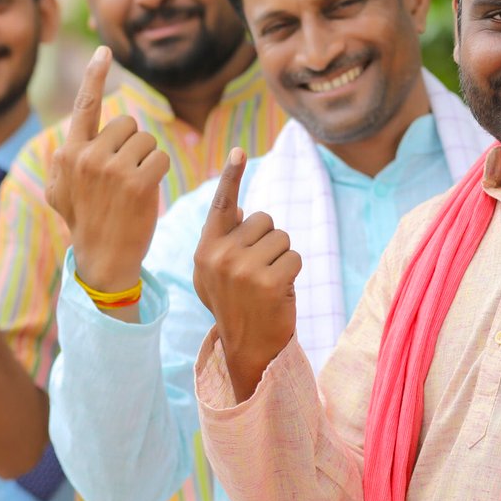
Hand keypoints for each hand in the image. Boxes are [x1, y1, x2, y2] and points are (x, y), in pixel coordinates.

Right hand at [46, 46, 169, 292]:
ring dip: (147, 159)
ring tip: (132, 186)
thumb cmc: (86, 222)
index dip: (94, 75)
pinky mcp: (136, 183)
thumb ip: (66, 160)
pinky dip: (159, 172)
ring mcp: (111, 169)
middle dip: (132, 144)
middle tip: (123, 175)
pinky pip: (160, 158)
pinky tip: (146, 192)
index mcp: (68, 152)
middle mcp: (86, 156)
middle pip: (127, 124)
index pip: (84, 105)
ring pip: (146, 141)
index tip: (104, 50)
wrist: (103, 259)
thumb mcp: (61, 190)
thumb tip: (68, 139)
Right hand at [192, 149, 300, 401]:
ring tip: (269, 283)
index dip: (231, 176)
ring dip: (282, 258)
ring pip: (282, 238)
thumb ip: (222, 241)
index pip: (222, 205)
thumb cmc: (235, 306)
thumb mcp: (215, 274)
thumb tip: (240, 205)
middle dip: (269, 242)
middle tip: (259, 272)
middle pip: (263, 220)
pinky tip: (280, 292)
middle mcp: (220, 255)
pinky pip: (294, 257)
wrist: (248, 348)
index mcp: (205, 249)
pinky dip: (293, 272)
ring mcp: (243, 268)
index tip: (239, 151)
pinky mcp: (268, 281)